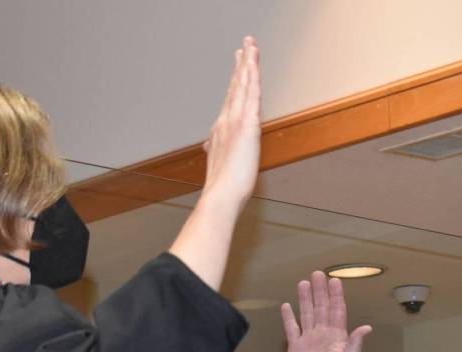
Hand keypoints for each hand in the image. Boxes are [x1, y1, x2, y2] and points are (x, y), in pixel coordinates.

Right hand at [201, 36, 260, 211]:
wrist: (221, 196)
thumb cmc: (223, 188)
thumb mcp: (219, 165)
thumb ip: (215, 151)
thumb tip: (208, 146)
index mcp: (221, 131)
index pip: (230, 100)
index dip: (234, 81)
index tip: (238, 66)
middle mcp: (226, 121)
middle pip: (235, 87)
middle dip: (241, 64)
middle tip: (245, 46)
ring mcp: (235, 121)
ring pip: (242, 85)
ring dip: (247, 63)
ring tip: (250, 45)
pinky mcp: (247, 124)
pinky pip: (251, 93)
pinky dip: (252, 76)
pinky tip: (253, 63)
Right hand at [281, 271, 370, 351]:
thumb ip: (355, 343)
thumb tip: (367, 328)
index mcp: (337, 337)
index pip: (337, 311)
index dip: (336, 296)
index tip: (335, 280)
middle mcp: (323, 335)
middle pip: (321, 308)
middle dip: (320, 291)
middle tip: (318, 274)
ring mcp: (309, 340)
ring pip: (307, 315)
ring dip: (305, 299)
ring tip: (303, 283)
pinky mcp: (295, 348)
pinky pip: (292, 329)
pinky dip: (288, 318)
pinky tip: (286, 306)